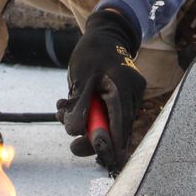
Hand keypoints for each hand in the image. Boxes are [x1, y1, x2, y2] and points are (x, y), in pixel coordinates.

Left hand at [56, 9, 145, 169]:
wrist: (104, 34)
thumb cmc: (92, 52)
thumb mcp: (81, 77)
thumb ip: (79, 105)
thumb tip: (74, 132)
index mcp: (124, 87)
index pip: (121, 122)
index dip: (114, 143)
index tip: (109, 161)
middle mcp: (132, 93)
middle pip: (117, 126)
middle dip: (91, 134)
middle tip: (72, 144)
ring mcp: (130, 95)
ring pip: (110, 121)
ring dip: (86, 123)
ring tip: (63, 110)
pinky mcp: (123, 97)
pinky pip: (108, 113)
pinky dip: (90, 114)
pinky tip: (70, 104)